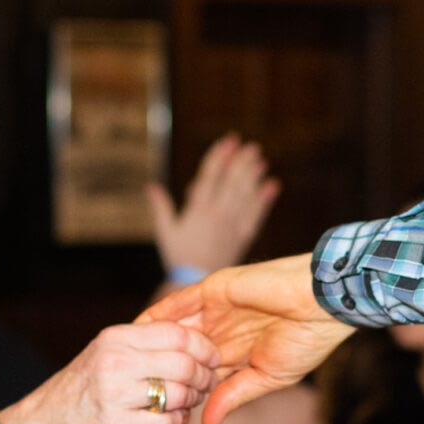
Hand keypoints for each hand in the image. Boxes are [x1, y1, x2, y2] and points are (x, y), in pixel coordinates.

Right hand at [0, 322, 219, 423]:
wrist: (44, 420)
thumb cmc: (85, 385)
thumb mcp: (108, 351)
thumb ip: (145, 342)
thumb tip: (195, 336)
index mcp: (117, 337)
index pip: (177, 333)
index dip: (203, 346)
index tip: (212, 358)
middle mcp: (115, 360)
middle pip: (183, 364)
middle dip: (204, 377)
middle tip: (207, 385)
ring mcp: (114, 393)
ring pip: (178, 394)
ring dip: (192, 402)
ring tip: (188, 403)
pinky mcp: (116, 423)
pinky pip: (165, 422)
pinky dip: (177, 423)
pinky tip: (173, 421)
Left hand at [139, 256, 353, 423]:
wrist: (322, 303)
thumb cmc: (306, 342)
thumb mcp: (266, 378)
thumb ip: (232, 397)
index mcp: (237, 354)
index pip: (200, 375)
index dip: (180, 392)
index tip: (157, 410)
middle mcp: (223, 331)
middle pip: (181, 353)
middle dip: (159, 368)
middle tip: (132, 385)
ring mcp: (218, 310)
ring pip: (175, 327)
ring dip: (153, 341)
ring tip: (126, 357)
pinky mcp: (215, 290)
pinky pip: (180, 302)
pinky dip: (159, 314)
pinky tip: (139, 328)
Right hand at [148, 134, 279, 275]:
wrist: (195, 282)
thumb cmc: (178, 255)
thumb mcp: (166, 230)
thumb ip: (161, 207)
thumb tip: (151, 186)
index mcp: (198, 210)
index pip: (210, 176)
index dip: (219, 157)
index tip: (228, 141)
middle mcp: (217, 215)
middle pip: (232, 183)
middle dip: (241, 163)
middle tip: (251, 146)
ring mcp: (232, 225)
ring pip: (245, 195)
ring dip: (253, 176)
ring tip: (260, 160)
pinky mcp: (243, 236)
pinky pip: (256, 214)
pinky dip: (264, 199)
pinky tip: (272, 185)